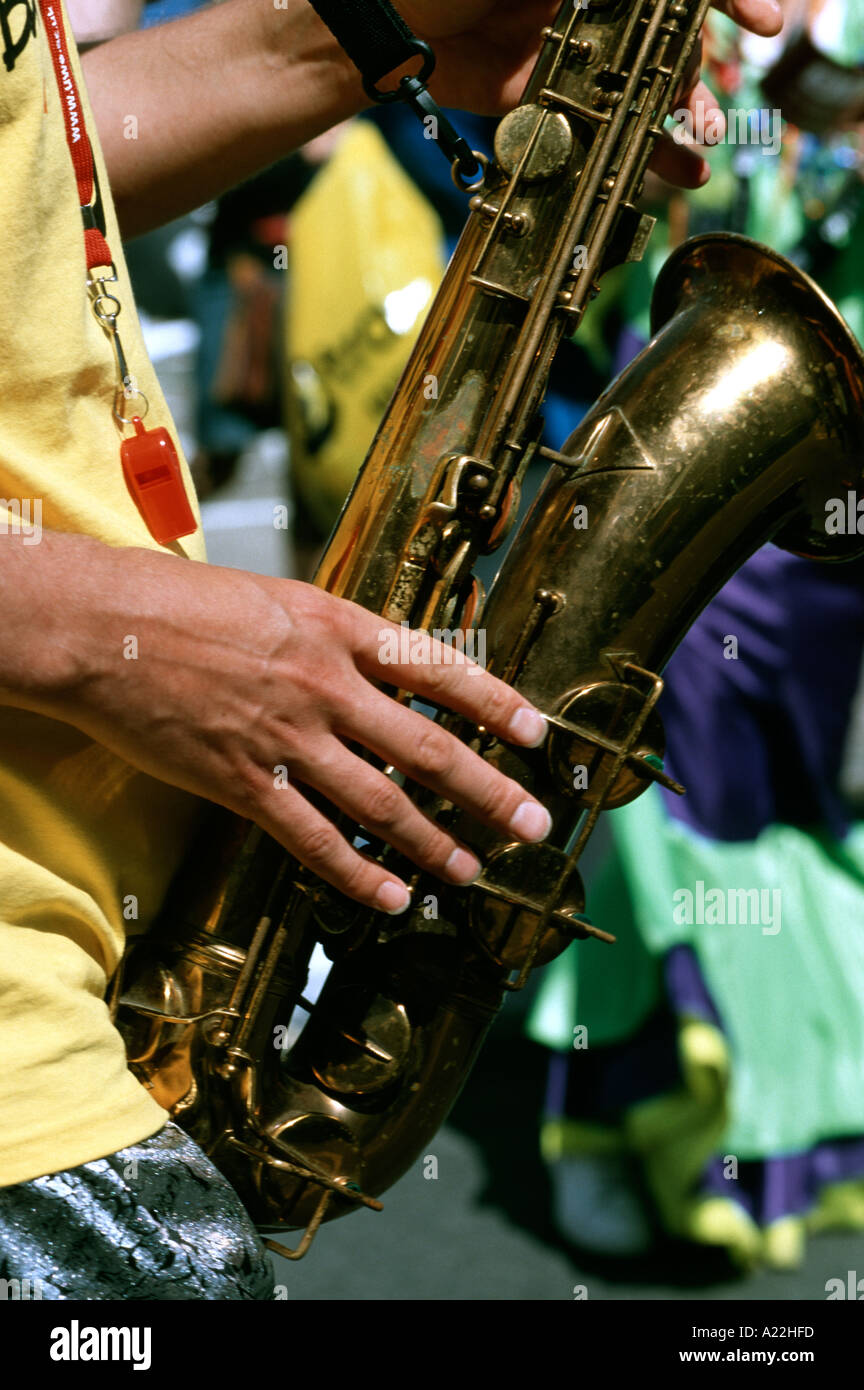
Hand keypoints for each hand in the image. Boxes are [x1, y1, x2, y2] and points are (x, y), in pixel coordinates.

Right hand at [46, 541, 551, 915]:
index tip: (536, 733)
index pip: (438, 670)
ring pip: (380, 803)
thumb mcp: (278, 599)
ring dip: (433, 843)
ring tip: (470, 871)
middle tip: (533, 824)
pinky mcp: (244, 782)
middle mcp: (325, 685)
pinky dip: (355, 876)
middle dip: (488, 791)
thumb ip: (334, 636)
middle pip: (425, 749)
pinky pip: (311, 840)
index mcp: (338, 630)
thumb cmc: (185, 603)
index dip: (494, 704)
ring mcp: (287, 738)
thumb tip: (383, 668)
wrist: (104, 625)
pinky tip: (389, 899)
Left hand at [397, 0, 783, 185]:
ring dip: (684, 115)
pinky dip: (644, 151)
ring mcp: (577, 55)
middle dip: (703, 68)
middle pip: (672, 36)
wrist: (384, 26)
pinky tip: (678, 171)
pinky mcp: (552, 103)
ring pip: (648, 86)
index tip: (763, 21)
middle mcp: (597, 4)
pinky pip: (609, 127)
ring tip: (703, 145)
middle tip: (716, 104)